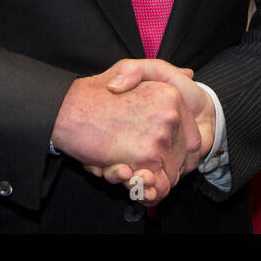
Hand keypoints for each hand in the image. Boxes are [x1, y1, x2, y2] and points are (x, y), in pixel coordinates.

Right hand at [51, 59, 201, 201]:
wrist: (67, 109)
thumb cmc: (96, 91)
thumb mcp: (130, 68)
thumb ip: (161, 71)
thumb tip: (189, 75)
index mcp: (171, 96)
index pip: (192, 137)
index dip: (179, 154)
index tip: (164, 159)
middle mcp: (171, 115)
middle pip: (183, 159)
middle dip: (166, 170)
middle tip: (144, 170)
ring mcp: (159, 137)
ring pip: (170, 175)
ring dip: (154, 183)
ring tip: (133, 175)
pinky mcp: (144, 157)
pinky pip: (156, 186)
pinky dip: (146, 192)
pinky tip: (128, 178)